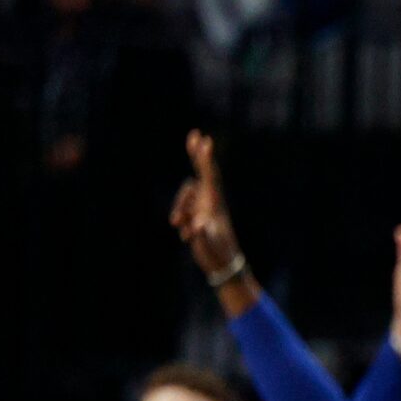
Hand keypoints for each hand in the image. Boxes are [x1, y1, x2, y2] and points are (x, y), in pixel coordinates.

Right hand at [170, 131, 246, 283]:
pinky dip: (181, 220)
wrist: (223, 265)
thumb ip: (201, 235)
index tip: (205, 141)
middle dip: (196, 155)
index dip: (206, 158)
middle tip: (195, 134)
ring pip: (185, 195)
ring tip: (179, 227)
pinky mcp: (197, 214)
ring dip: (178, 208)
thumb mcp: (208, 245)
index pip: (210, 176)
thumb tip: (196, 226)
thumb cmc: (218, 254)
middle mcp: (210, 201)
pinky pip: (182, 209)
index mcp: (215, 203)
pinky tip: (187, 236)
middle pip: (201, 172)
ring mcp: (203, 207)